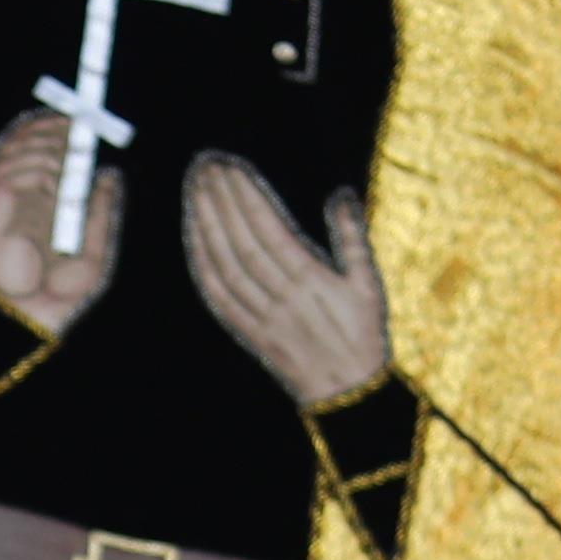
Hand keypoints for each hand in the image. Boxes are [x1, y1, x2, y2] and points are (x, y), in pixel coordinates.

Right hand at [0, 110, 117, 337]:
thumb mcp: (96, 249)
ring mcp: (1, 205)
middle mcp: (17, 196)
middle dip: (49, 129)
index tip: (80, 121)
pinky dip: (30, 170)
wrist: (35, 320)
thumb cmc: (63, 293)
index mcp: (39, 198)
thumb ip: (102, 212)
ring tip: (68, 159)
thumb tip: (110, 175)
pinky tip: (51, 179)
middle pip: (21, 141)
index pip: (37, 147)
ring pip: (12, 152)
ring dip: (43, 148)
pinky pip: (4, 177)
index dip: (54, 129)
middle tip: (75, 128)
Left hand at [183, 157, 393, 406]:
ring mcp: (261, 317)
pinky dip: (201, 264)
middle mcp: (281, 298)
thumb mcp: (369, 285)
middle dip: (220, 201)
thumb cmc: (362, 334)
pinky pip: (218, 296)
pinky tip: (192, 237)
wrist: (346, 394)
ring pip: (224, 266)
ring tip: (194, 189)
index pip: (269, 231)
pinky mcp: (247, 333)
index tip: (231, 167)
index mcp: (312, 281)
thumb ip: (352, 238)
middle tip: (204, 165)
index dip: (246, 197)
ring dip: (205, 226)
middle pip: (241, 243)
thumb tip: (341, 193)